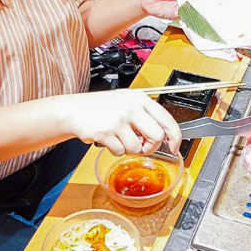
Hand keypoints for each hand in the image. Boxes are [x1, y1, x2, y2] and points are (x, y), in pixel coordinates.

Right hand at [63, 89, 181, 156]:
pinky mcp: (107, 133)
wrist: (75, 110)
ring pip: (137, 148)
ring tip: (119, 138)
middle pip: (157, 136)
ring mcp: (119, 120)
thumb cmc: (102, 107)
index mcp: (140, 99)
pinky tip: (109, 139)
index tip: (175, 146)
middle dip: (152, 147)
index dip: (175, 136)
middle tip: (143, 146)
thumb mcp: (127, 102)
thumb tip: (164, 135)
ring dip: (130, 149)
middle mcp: (131, 108)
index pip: (167, 119)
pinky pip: (120, 151)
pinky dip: (116, 150)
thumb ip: (145, 115)